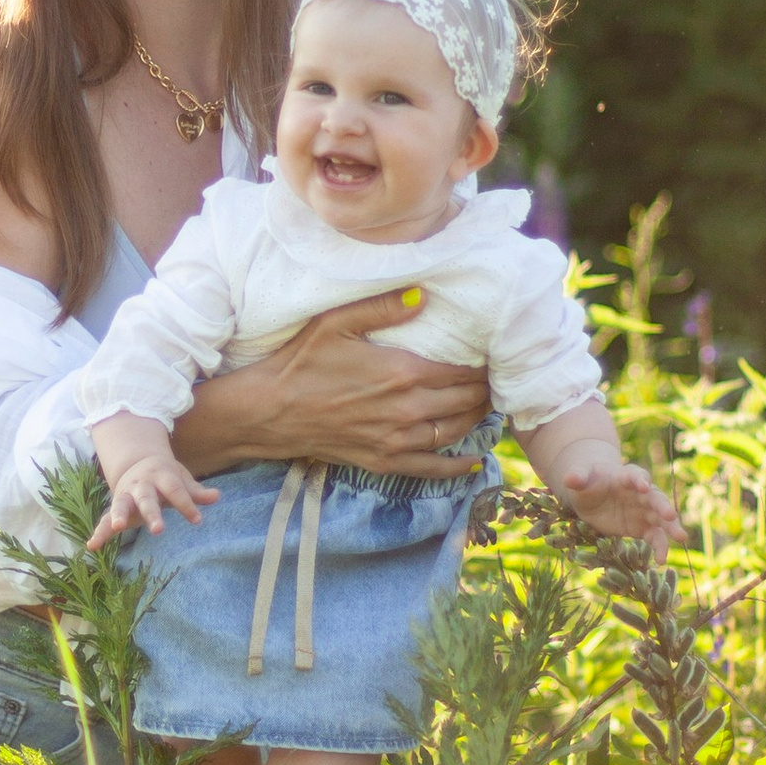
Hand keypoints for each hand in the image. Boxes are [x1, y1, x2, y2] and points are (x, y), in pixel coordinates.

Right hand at [87, 446, 218, 548]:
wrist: (137, 463)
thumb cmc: (166, 476)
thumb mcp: (181, 479)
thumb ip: (196, 491)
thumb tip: (217, 497)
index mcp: (160, 476)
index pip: (174, 490)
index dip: (186, 504)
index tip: (197, 520)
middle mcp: (141, 485)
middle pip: (146, 498)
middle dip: (151, 513)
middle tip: (159, 530)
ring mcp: (126, 496)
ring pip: (121, 505)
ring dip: (118, 515)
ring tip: (116, 527)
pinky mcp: (116, 508)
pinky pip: (104, 520)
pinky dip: (99, 533)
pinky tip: (92, 546)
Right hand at [174, 289, 489, 481]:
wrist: (269, 412)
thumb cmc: (300, 362)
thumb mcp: (336, 322)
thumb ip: (382, 307)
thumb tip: (423, 295)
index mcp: (403, 373)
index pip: (462, 372)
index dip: (482, 366)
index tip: (493, 358)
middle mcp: (408, 410)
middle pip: (465, 402)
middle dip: (485, 391)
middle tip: (495, 381)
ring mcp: (397, 440)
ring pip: (455, 432)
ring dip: (477, 420)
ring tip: (487, 407)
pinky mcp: (383, 461)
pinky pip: (432, 469)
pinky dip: (458, 467)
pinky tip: (475, 462)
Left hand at [554, 457, 686, 547]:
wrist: (591, 495)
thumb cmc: (588, 481)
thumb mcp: (580, 478)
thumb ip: (577, 477)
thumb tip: (569, 479)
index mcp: (626, 476)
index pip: (636, 475)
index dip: (640, 480)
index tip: (643, 486)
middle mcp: (641, 493)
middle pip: (655, 497)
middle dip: (662, 505)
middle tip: (670, 515)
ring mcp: (644, 511)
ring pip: (661, 519)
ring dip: (671, 527)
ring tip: (681, 538)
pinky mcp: (642, 528)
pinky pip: (654, 537)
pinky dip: (660, 547)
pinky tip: (662, 560)